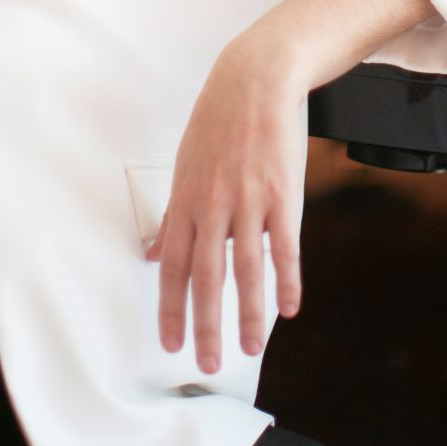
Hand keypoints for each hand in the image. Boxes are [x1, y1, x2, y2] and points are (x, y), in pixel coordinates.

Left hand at [144, 37, 304, 373]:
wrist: (255, 82)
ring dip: (249, 314)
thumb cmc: (218, 122)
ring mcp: (249, 201)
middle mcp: (213, 205)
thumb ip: (174, 214)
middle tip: (206, 364)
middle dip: (205, 326)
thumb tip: (157, 253)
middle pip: (207, 277)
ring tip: (250, 348)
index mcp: (186, 200)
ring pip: (246, 270)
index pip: (175, 266)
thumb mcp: (186, 165)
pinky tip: (289, 308)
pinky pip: (284, 247)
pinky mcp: (282, 195)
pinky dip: (286, 280)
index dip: (172, 308)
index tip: (170, 343)